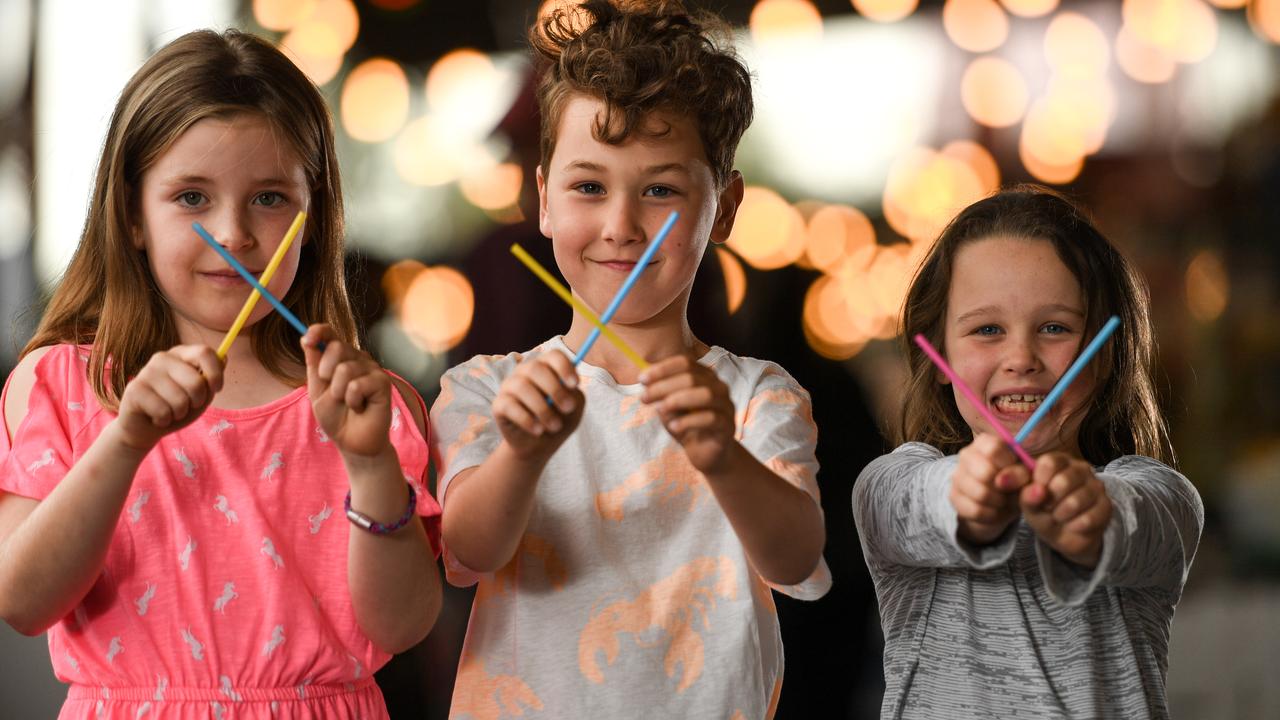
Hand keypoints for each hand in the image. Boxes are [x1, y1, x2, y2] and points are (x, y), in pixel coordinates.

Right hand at [112, 345, 222, 451]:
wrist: (145, 428)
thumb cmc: (178, 408)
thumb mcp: (201, 395)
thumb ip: (212, 378)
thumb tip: (224, 357)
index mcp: (180, 355)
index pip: (204, 352)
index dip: (216, 374)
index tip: (217, 389)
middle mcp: (162, 358)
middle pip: (196, 382)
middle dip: (197, 402)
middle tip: (187, 406)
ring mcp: (146, 372)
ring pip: (180, 400)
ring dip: (180, 413)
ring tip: (169, 411)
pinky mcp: (134, 390)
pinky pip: (163, 411)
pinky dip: (165, 420)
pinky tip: (156, 417)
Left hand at [303, 324, 391, 458]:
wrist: (352, 442)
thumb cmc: (336, 417)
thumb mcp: (317, 390)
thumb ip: (314, 365)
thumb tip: (306, 339)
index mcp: (341, 358)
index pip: (330, 334)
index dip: (318, 331)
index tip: (307, 340)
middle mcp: (359, 359)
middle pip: (337, 347)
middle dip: (326, 372)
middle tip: (333, 393)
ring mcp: (373, 369)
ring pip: (345, 369)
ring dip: (338, 393)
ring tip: (348, 404)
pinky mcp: (383, 383)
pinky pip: (357, 385)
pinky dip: (352, 401)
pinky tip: (360, 408)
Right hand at [492, 349, 583, 459]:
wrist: (538, 446)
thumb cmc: (559, 420)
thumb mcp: (573, 409)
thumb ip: (574, 396)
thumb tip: (566, 389)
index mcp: (546, 367)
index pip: (553, 356)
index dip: (564, 367)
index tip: (575, 384)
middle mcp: (525, 371)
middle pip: (536, 368)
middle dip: (555, 389)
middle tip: (568, 409)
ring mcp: (509, 386)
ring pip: (522, 387)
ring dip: (543, 409)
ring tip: (555, 426)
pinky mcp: (499, 404)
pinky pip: (510, 406)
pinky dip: (527, 420)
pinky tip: (538, 431)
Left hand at [640, 354, 735, 473]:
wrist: (707, 454)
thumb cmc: (687, 426)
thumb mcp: (669, 408)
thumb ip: (661, 394)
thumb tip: (646, 380)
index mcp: (704, 376)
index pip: (685, 363)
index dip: (662, 369)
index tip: (641, 379)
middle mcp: (719, 387)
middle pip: (692, 378)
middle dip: (664, 386)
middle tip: (644, 398)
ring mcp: (726, 406)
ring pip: (705, 395)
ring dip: (678, 400)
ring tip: (659, 410)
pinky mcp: (727, 426)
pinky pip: (711, 419)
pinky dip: (689, 421)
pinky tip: (673, 427)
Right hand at [950, 433, 1029, 545]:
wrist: (1001, 503)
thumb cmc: (1016, 482)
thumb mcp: (1026, 475)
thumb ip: (1020, 473)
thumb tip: (1003, 480)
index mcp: (985, 443)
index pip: (993, 449)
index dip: (1008, 465)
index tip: (1016, 472)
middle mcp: (967, 455)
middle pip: (985, 472)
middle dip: (1004, 487)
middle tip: (1010, 490)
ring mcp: (957, 476)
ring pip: (981, 494)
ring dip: (999, 502)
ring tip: (1004, 501)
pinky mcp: (954, 497)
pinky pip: (975, 510)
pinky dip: (991, 515)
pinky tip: (995, 510)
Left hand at [1020, 453, 1111, 566]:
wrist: (1066, 535)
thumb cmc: (1044, 511)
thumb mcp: (1027, 503)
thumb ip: (1025, 493)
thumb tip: (1034, 490)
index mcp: (1058, 461)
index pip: (1049, 462)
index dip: (1039, 482)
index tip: (1036, 493)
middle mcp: (1081, 469)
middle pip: (1063, 481)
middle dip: (1049, 502)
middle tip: (1048, 508)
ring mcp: (1097, 486)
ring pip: (1076, 501)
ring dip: (1061, 516)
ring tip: (1058, 517)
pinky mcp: (1107, 506)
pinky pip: (1089, 518)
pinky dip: (1074, 526)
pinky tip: (1072, 525)